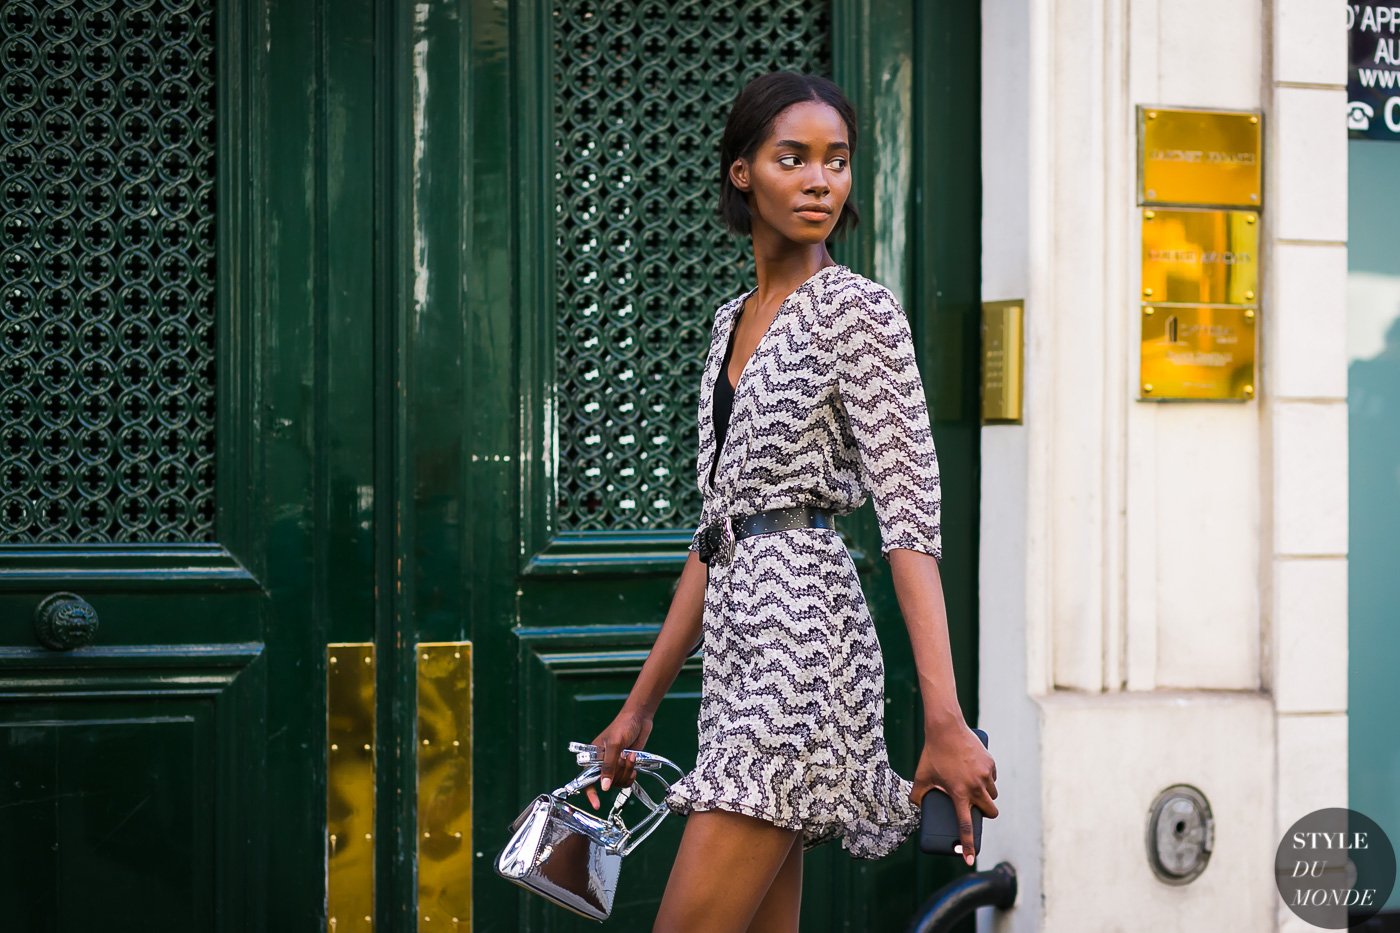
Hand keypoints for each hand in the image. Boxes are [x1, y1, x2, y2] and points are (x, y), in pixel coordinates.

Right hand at [583, 706, 653, 810]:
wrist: (639, 719)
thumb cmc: (623, 726)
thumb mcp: (614, 745)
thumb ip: (608, 766)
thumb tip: (604, 786)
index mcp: (593, 756)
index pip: (587, 778)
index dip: (591, 792)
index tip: (596, 804)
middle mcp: (603, 763)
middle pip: (607, 782)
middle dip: (618, 773)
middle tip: (623, 758)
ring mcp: (615, 765)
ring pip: (618, 781)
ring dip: (627, 771)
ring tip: (631, 756)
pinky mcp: (626, 765)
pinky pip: (627, 779)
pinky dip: (631, 773)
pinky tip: (634, 763)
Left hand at [910, 723, 998, 866]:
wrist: (946, 728)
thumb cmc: (932, 753)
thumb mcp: (921, 776)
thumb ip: (917, 795)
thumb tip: (915, 806)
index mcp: (958, 793)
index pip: (965, 826)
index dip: (968, 845)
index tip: (970, 860)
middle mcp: (975, 787)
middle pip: (990, 812)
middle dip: (986, 815)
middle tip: (977, 810)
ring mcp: (985, 775)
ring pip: (993, 795)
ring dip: (987, 796)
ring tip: (975, 790)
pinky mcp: (991, 764)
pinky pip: (993, 778)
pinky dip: (988, 780)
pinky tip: (978, 774)